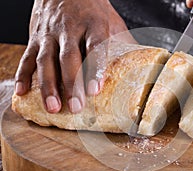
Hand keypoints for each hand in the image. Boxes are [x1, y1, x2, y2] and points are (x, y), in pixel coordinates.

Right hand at [15, 0, 134, 113]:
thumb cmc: (92, 10)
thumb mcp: (111, 22)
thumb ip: (121, 44)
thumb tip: (140, 69)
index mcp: (93, 24)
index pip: (95, 47)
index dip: (94, 69)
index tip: (95, 90)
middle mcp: (70, 28)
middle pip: (69, 58)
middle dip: (72, 84)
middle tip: (76, 106)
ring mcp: (50, 33)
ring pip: (46, 60)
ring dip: (48, 85)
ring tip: (53, 107)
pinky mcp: (35, 37)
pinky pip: (27, 57)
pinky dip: (24, 75)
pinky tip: (23, 92)